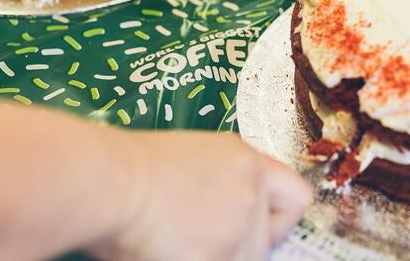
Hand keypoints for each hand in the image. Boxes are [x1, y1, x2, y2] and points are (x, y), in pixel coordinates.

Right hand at [90, 130, 311, 260]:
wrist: (112, 181)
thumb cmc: (135, 168)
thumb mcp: (197, 158)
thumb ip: (226, 185)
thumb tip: (224, 215)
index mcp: (248, 163)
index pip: (298, 197)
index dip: (280, 218)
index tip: (259, 228)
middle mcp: (252, 193)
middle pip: (266, 243)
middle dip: (237, 250)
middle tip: (197, 238)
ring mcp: (238, 228)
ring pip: (243, 260)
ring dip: (214, 257)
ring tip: (176, 243)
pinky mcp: (218, 258)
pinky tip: (167, 252)